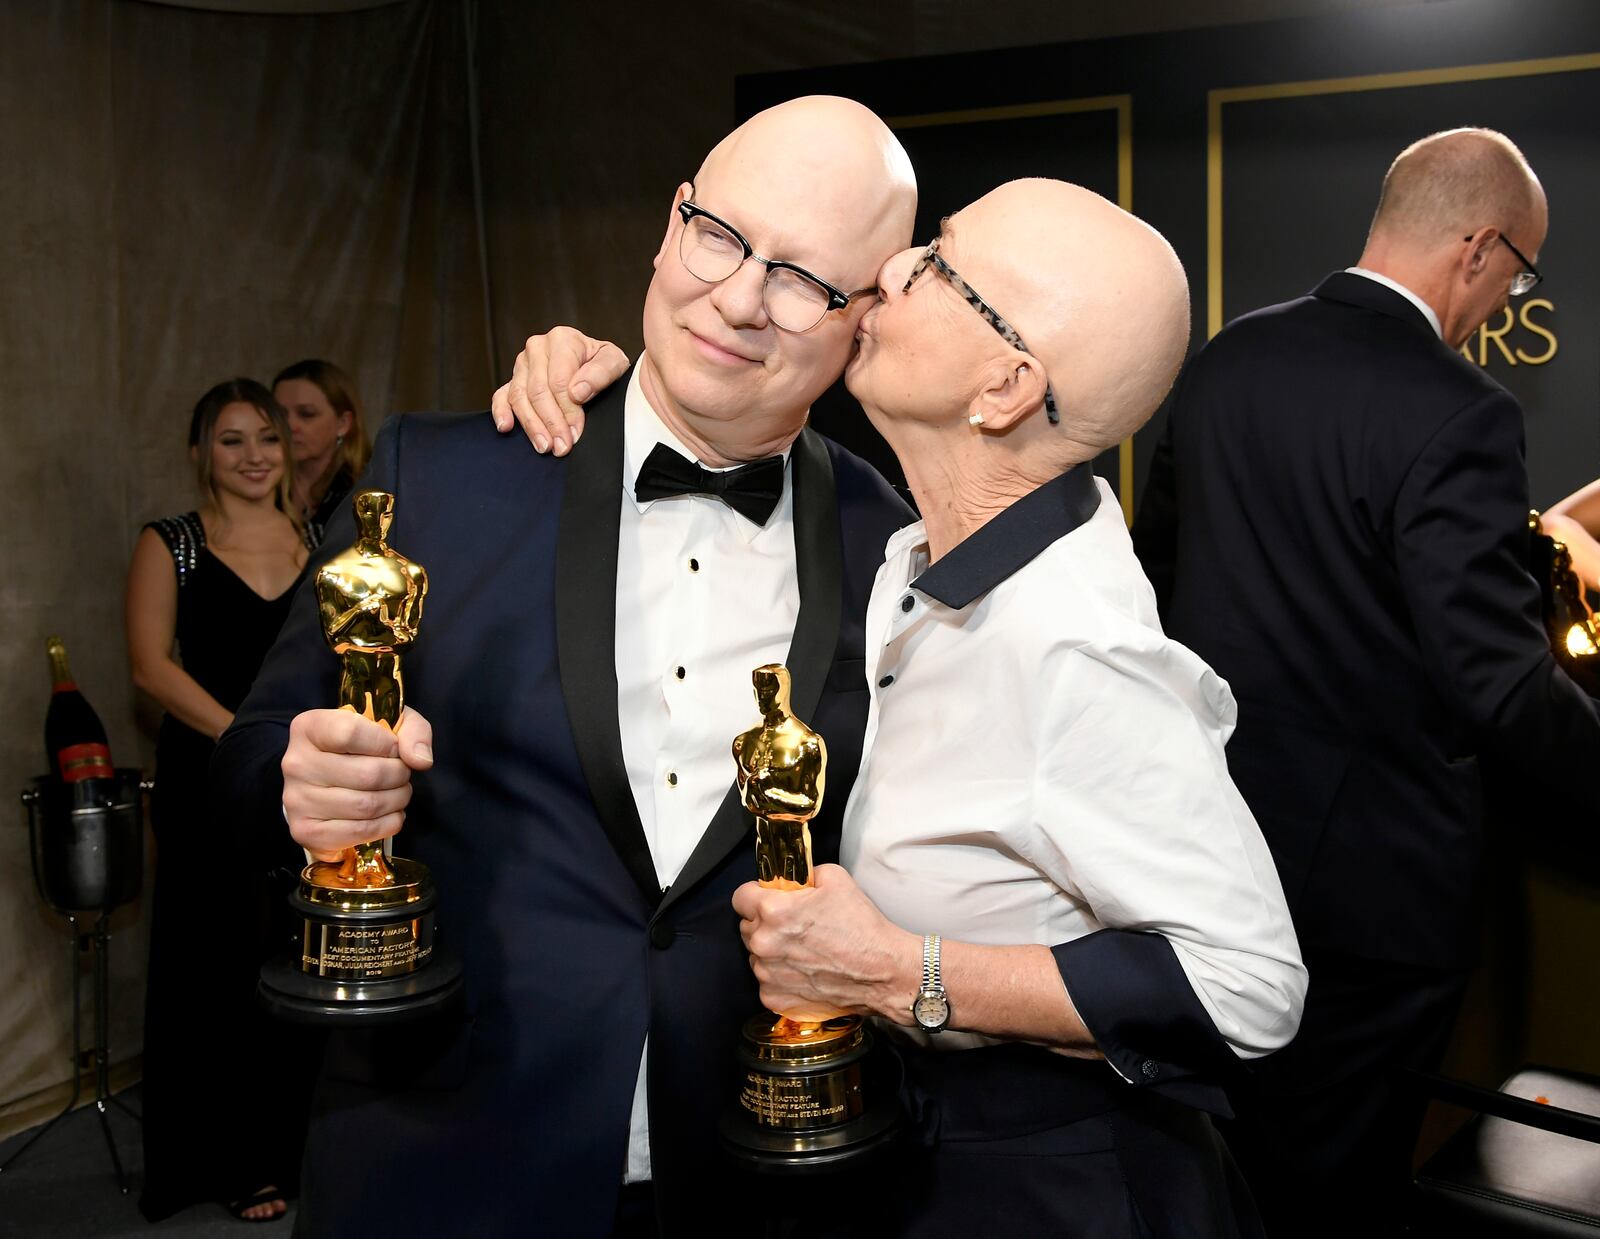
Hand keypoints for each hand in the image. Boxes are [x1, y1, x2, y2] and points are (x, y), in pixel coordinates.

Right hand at [281, 706, 434, 860]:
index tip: (394, 749)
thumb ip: (413, 731)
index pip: (351, 732)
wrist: (327, 782)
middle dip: (399, 776)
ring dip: (396, 801)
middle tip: (402, 775)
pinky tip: (389, 814)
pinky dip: (387, 825)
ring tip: (398, 794)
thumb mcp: (390, 724)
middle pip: (367, 774)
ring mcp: (297, 800)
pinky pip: (359, 832)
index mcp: (310, 727)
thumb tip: (420, 760)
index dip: (386, 744)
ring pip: (366, 805)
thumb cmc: (361, 748)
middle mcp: (296, 763)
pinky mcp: (305, 831)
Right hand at [489, 327, 630, 454]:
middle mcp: (538, 348)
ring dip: (531, 425)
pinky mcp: (513, 379)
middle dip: (551, 422)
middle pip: (538, 391)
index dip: (567, 411)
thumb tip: (577, 392)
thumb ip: (601, 373)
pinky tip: (506, 427)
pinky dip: (501, 412)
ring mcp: (523, 364)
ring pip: (519, 397)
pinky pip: (501, 396)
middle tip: (561, 447)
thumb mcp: (614, 362)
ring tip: (544, 446)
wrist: (595, 362)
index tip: (575, 433)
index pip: (559, 381)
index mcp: (562, 339)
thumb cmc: (604, 363)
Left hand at [732, 864, 919, 1023]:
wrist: (883, 972)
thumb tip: (792, 880)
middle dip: (764, 922)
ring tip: (803, 949)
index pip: (740, 897)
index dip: (755, 894)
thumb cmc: (862, 928)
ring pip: (756, 955)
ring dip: (772, 950)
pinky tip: (804, 970)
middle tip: (793, 924)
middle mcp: (764, 943)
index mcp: (773, 911)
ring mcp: (768, 974)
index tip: (767, 898)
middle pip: (746, 926)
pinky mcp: (775, 997)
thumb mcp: (835, 878)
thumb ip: (804, 875)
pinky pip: (767, 981)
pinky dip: (780, 976)